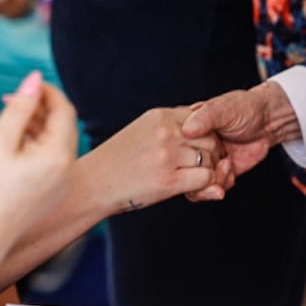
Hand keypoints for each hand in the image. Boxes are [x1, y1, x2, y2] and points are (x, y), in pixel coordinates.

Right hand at [0, 72, 78, 229]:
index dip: (47, 92)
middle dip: (40, 108)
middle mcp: (68, 168)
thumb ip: (20, 107)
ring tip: (9, 122)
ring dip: (38, 126)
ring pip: (57, 142)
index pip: (64, 110)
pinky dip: (38, 146)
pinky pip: (53, 160)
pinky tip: (15, 146)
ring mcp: (63, 182)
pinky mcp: (54, 192)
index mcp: (58, 154)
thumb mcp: (0, 140)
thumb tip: (34, 78)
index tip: (26, 85)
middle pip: (62, 126)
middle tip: (12, 102)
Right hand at [80, 106, 224, 211]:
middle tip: (205, 166)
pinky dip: (206, 186)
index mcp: (160, 116)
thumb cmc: (116, 161)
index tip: (199, 148)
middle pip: (211, 138)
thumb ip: (166, 126)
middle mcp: (165, 132)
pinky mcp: (168, 181)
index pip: (201, 119)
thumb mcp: (141, 131)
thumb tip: (194, 124)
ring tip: (197, 178)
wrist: (91, 185)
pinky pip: (205, 179)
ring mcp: (167, 156)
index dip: (205, 135)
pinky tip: (192, 189)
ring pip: (211, 159)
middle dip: (213, 153)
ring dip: (210, 171)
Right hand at [182, 83, 294, 177]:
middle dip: (198, 169)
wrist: (269, 121)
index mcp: (186, 128)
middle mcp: (192, 147)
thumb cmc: (244, 107)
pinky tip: (230, 168)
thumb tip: (188, 129)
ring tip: (225, 166)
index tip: (192, 150)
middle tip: (216, 155)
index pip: (169, 147)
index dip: (177, 153)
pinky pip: (211, 188)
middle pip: (180, 170)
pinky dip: (221, 183)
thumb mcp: (223, 108)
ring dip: (209, 181)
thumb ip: (205, 117)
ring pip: (193, 184)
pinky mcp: (218, 173)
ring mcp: (204, 161)